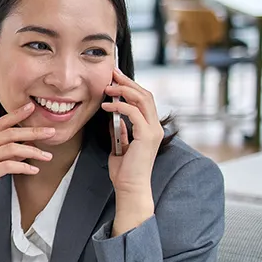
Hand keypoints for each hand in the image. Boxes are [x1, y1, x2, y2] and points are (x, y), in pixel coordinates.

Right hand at [0, 101, 55, 213]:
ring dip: (33, 151)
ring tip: (48, 156)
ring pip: (12, 148)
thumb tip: (28, 149)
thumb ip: (6, 154)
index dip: (16, 114)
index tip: (32, 106)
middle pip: (10, 133)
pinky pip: (8, 166)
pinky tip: (35, 170)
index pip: (1, 123)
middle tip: (52, 131)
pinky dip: (24, 167)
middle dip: (33, 131)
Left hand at [102, 69, 160, 233]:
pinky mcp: (147, 136)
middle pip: (145, 95)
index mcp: (150, 128)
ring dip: (124, 90)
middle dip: (128, 82)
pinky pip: (134, 113)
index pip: (144, 100)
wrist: (130, 187)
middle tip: (112, 73)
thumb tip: (115, 119)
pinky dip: (120, 106)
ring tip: (107, 87)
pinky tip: (107, 105)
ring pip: (142, 100)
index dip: (130, 87)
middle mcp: (155, 127)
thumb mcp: (121, 146)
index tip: (115, 78)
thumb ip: (121, 132)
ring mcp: (153, 131)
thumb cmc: (124, 171)